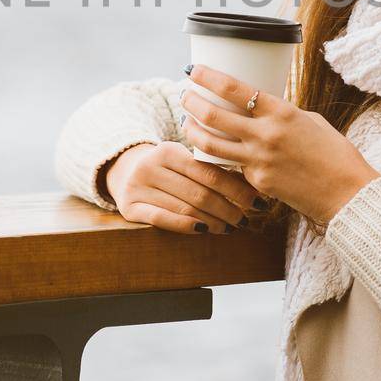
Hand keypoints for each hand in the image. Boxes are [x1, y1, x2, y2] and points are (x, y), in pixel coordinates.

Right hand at [102, 140, 268, 233]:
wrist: (124, 172)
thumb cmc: (167, 169)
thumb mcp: (182, 159)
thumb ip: (209, 168)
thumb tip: (252, 186)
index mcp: (169, 150)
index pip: (209, 173)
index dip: (236, 189)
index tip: (256, 201)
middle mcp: (151, 166)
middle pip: (199, 192)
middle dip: (227, 208)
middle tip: (245, 219)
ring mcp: (138, 187)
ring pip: (184, 207)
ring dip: (212, 221)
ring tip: (230, 227)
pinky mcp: (129, 208)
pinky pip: (162, 218)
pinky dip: (186, 225)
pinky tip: (204, 230)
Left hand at [179, 64, 379, 230]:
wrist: (347, 192)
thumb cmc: (334, 152)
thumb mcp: (308, 121)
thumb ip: (280, 114)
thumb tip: (259, 110)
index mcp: (281, 112)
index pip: (234, 89)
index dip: (208, 77)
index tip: (193, 70)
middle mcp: (266, 135)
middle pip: (213, 116)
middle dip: (192, 102)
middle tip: (184, 95)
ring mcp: (259, 161)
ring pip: (211, 144)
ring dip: (193, 130)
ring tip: (186, 122)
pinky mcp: (257, 182)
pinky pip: (231, 166)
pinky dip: (219, 157)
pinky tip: (211, 151)